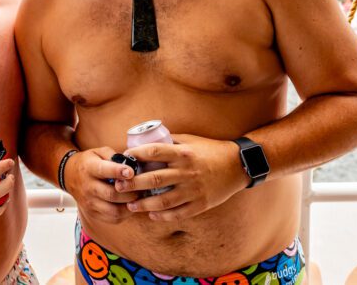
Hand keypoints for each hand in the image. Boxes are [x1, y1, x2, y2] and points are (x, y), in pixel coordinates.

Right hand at [65, 147, 138, 223]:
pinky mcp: (93, 213)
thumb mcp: (98, 152)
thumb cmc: (89, 162)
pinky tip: (129, 205)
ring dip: (129, 205)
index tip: (131, 172)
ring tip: (137, 198)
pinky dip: (125, 214)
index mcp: (89, 168)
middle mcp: (88, 187)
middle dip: (129, 192)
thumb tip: (130, 164)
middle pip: (111, 194)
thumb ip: (114, 156)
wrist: (70, 175)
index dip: (119, 172)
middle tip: (140, 187)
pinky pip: (113, 218)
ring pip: (114, 210)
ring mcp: (89, 202)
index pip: (104, 171)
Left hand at [115, 135, 247, 222]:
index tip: (124, 158)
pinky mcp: (201, 204)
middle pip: (154, 179)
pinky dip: (163, 216)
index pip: (154, 151)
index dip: (137, 155)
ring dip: (144, 204)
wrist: (237, 165)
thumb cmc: (210, 149)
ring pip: (164, 200)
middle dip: (133, 183)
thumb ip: (170, 141)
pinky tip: (152, 215)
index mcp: (183, 153)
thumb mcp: (190, 140)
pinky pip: (179, 213)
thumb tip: (147, 140)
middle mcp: (187, 172)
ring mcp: (194, 190)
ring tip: (130, 205)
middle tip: (118, 186)